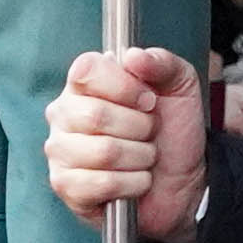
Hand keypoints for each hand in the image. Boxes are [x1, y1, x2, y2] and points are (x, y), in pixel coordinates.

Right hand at [49, 47, 210, 239]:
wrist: (182, 179)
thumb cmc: (172, 130)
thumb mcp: (180, 87)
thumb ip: (162, 63)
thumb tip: (134, 56)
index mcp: (85, 83)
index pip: (86, 70)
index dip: (125, 87)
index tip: (149, 100)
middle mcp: (64, 113)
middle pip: (96, 115)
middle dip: (140, 128)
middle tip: (149, 133)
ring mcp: (60, 151)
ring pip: (103, 152)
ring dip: (140, 158)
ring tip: (144, 156)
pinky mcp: (66, 186)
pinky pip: (102, 183)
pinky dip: (132, 184)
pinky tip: (135, 180)